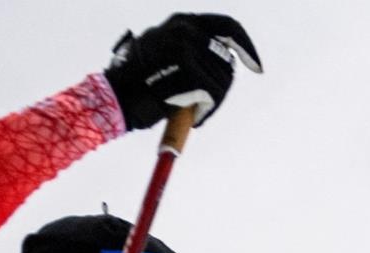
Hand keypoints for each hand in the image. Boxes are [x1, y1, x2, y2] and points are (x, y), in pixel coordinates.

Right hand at [105, 14, 262, 129]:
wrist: (113, 98)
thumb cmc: (135, 82)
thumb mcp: (159, 50)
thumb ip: (187, 48)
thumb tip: (219, 58)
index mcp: (181, 22)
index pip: (227, 26)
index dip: (245, 46)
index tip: (255, 65)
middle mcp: (186, 29)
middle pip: (227, 60)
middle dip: (222, 85)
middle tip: (207, 102)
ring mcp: (188, 48)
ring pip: (223, 80)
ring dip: (211, 101)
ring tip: (185, 106)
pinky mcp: (190, 70)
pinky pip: (215, 95)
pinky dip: (205, 110)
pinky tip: (185, 112)